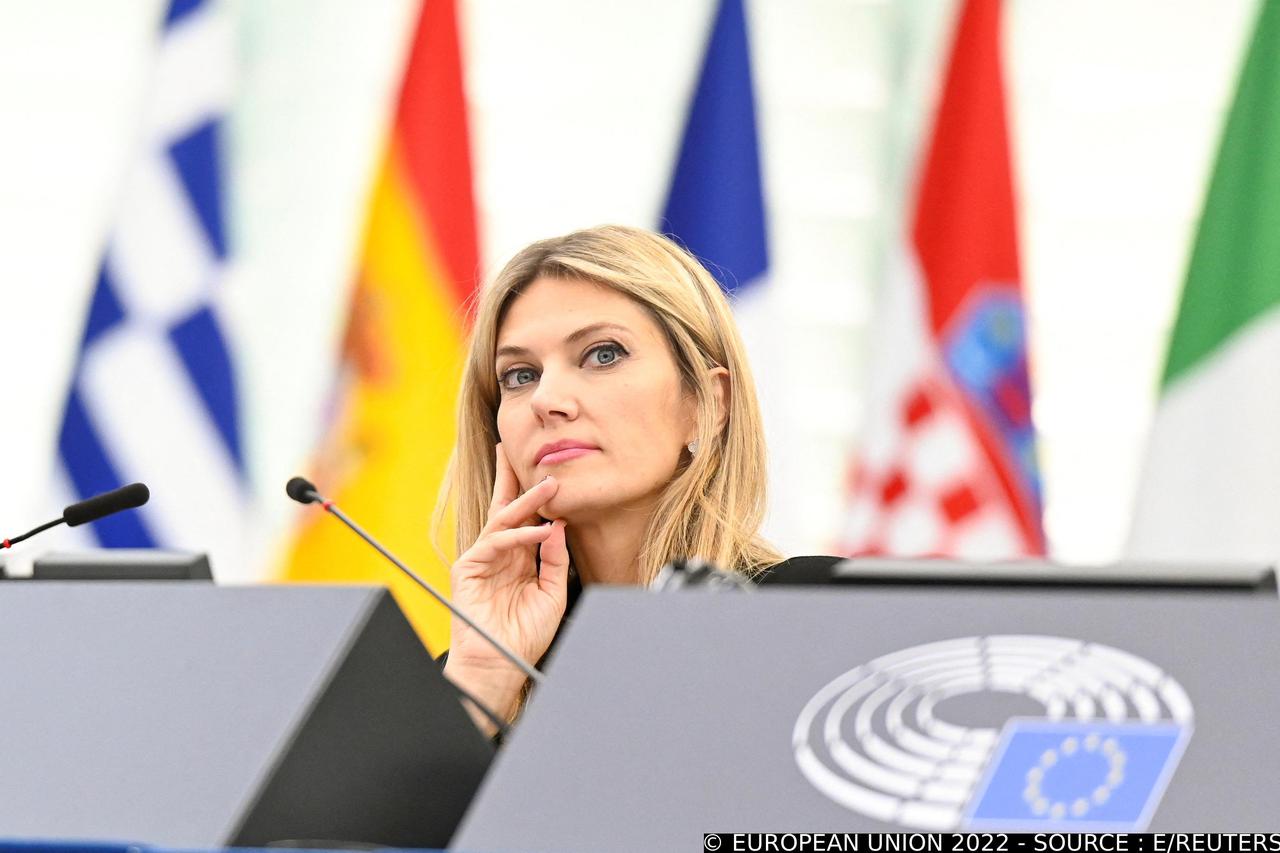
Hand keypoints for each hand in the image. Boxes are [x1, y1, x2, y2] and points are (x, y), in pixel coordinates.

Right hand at [443, 442, 569, 729]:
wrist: (502, 663)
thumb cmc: (526, 634)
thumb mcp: (552, 593)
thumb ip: (555, 560)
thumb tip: (558, 526)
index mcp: (519, 557)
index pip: (525, 517)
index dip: (535, 494)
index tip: (551, 472)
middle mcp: (500, 553)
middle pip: (507, 506)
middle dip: (516, 478)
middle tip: (529, 453)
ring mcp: (483, 558)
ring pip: (503, 518)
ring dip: (527, 500)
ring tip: (550, 486)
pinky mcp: (469, 567)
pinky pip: (497, 542)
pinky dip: (521, 535)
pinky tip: (543, 531)